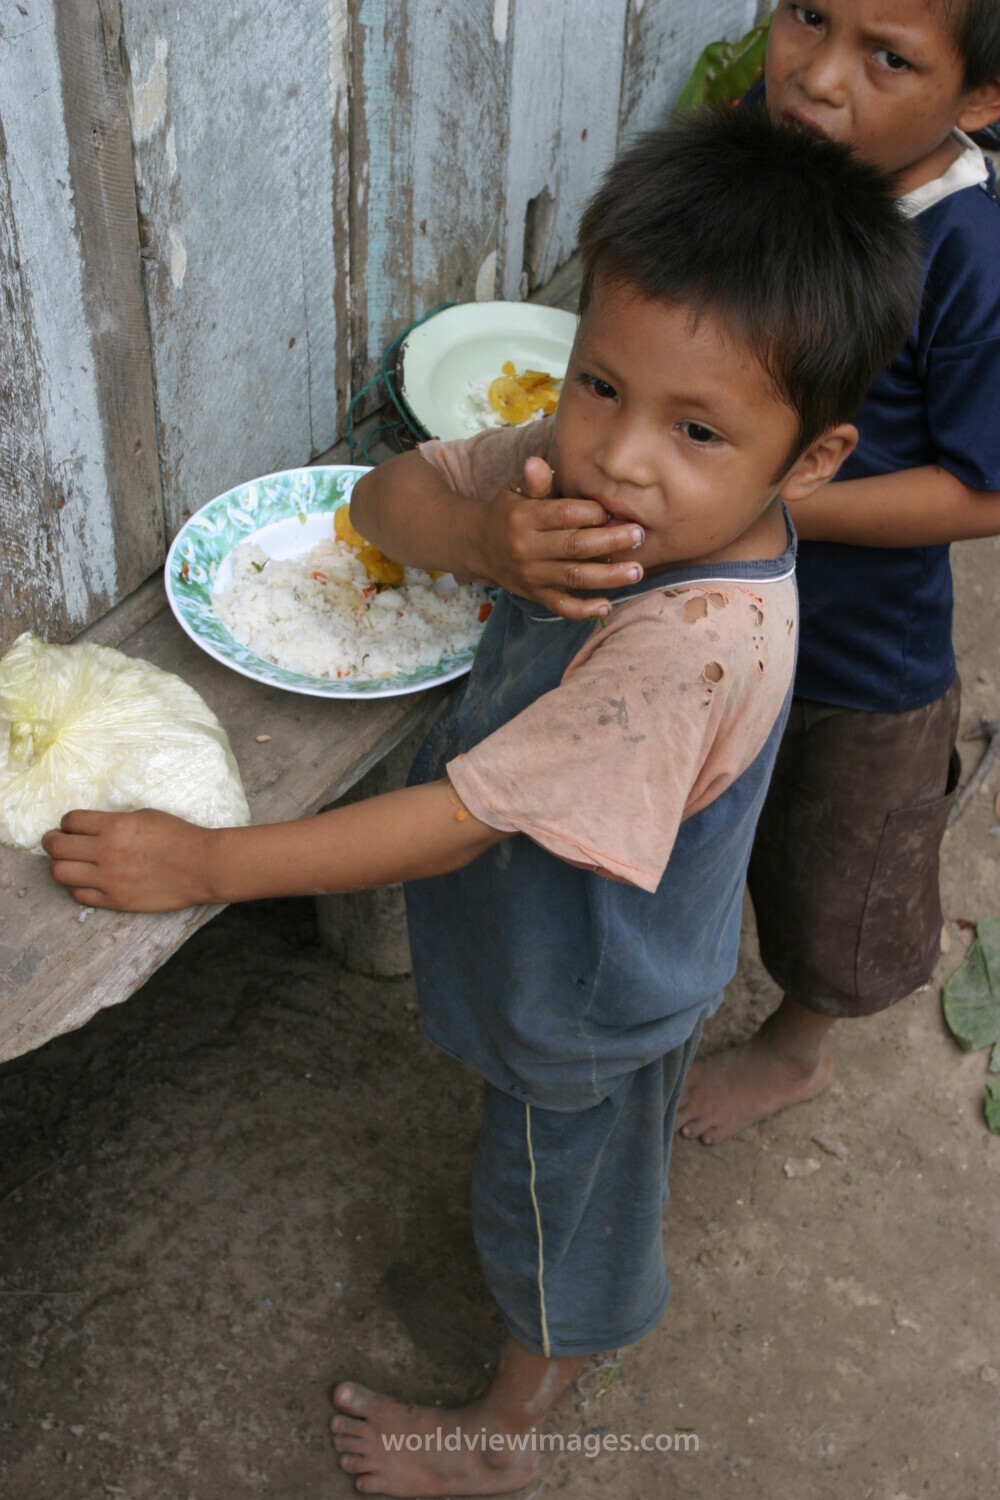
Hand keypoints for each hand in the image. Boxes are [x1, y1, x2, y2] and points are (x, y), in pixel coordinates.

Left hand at [42, 809, 214, 912]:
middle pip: (57, 847)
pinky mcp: (115, 900)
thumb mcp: (144, 816)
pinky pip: (79, 895)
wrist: (201, 866)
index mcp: (114, 826)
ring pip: (60, 873)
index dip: (67, 823)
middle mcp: (106, 852)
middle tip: (58, 842)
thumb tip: (91, 827)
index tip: (72, 827)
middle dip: (53, 842)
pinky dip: (78, 886)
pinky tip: (88, 880)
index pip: (70, 821)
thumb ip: (114, 822)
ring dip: (61, 865)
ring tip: (71, 863)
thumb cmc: (178, 837)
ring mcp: (108, 879)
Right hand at [473, 457, 643, 619]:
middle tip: (639, 535)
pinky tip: (607, 606)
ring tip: (636, 571)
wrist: (478, 547)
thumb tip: (536, 463)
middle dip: (611, 542)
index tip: (615, 509)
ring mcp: (532, 575)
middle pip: (575, 546)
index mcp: (525, 518)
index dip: (593, 512)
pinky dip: (583, 610)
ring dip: (608, 576)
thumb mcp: (515, 493)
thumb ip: (534, 483)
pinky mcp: (535, 595)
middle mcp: (528, 548)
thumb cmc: (508, 513)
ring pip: (575, 577)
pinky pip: (561, 607)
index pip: (564, 514)